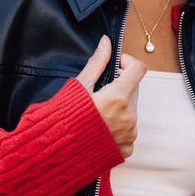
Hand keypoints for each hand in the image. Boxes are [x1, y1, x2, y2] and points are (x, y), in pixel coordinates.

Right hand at [76, 36, 145, 157]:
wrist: (56, 153)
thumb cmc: (64, 119)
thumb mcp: (79, 87)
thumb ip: (97, 63)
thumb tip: (106, 42)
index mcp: (118, 98)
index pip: (139, 69)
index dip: (127, 62)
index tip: (115, 66)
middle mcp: (129, 117)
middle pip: (134, 91)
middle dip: (120, 87)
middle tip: (99, 94)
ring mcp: (129, 134)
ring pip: (131, 111)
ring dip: (120, 108)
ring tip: (97, 115)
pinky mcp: (127, 149)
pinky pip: (128, 131)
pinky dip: (118, 128)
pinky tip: (100, 130)